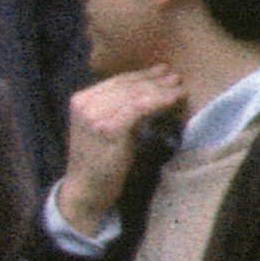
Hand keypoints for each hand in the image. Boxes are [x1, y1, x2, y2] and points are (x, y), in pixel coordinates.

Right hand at [55, 64, 185, 235]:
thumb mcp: (100, 126)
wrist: (86, 189)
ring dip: (162, 90)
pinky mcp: (109, 128)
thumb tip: (146, 87)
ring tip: (179, 88)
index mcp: (80, 100)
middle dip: (155, 81)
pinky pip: (140, 108)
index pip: (116, 81)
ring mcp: (95, 116)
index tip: (162, 71)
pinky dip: (160, 101)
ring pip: (136, 95)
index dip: (142, 75)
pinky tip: (174, 99)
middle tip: (176, 78)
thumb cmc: (98, 160)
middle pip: (127, 86)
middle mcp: (84, 105)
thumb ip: (113, 107)